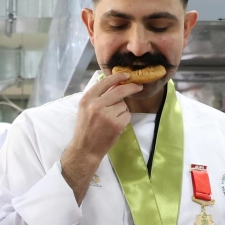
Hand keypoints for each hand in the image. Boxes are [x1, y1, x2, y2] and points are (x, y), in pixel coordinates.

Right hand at [60, 72, 138, 200]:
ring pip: (124, 105)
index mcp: (87, 99)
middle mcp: (96, 105)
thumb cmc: (86, 128)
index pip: (105, 82)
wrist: (85, 149)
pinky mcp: (116, 124)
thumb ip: (98, 96)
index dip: (117, 77)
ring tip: (111, 120)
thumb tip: (116, 83)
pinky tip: (115, 126)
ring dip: (121, 110)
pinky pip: (127, 115)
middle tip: (138, 86)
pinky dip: (124, 120)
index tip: (126, 75)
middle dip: (131, 87)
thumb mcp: (86, 109)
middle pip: (119, 90)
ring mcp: (107, 115)